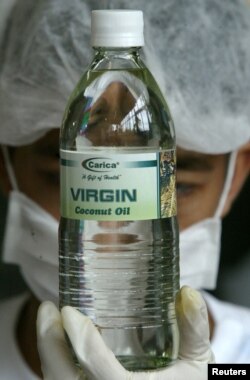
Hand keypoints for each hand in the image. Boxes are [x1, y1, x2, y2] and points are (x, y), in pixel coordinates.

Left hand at [37, 286, 214, 379]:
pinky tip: (58, 343)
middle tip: (47, 310)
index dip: (80, 339)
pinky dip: (55, 365)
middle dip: (49, 344)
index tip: (66, 311)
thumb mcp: (198, 363)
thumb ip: (194, 329)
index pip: (100, 370)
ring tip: (48, 320)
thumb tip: (188, 293)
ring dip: (48, 353)